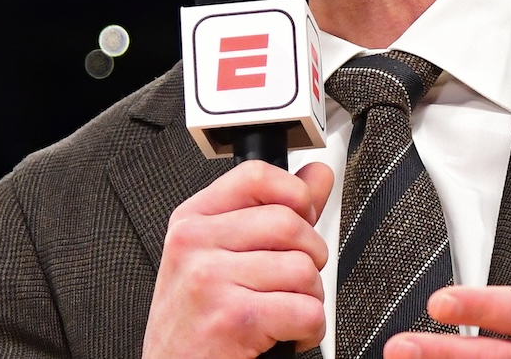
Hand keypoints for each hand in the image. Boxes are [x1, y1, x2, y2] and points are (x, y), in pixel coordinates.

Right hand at [142, 160, 334, 358]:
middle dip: (311, 256)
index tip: (303, 215)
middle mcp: (195, 245)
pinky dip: (310, 329)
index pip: (256, 176)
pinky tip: (288, 334)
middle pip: (289, 223)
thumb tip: (317, 175)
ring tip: (286, 311)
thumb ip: (274, 210)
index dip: (295, 193)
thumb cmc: (198, 320)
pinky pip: (305, 311)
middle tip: (296, 280)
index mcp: (193, 221)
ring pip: (302, 269)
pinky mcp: (233, 319)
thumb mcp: (221, 256)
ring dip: (311, 298)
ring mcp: (210, 280)